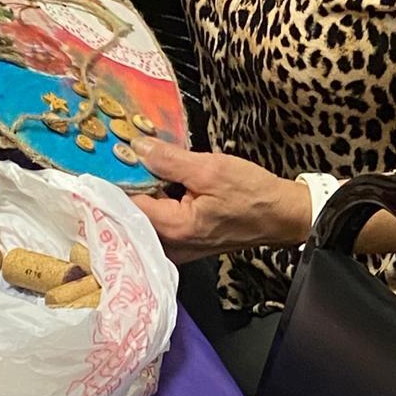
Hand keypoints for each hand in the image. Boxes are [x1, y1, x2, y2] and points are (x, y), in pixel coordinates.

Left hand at [131, 140, 311, 263]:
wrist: (281, 217)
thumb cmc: (252, 194)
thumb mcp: (211, 168)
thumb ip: (169, 160)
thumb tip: (136, 147)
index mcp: (174, 229)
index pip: (127, 203)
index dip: (119, 176)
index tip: (113, 153)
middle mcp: (169, 246)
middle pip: (133, 212)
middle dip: (129, 182)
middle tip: (125, 152)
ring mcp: (176, 248)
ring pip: (145, 215)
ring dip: (143, 189)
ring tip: (142, 161)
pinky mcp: (184, 243)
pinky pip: (159, 220)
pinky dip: (157, 199)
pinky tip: (161, 179)